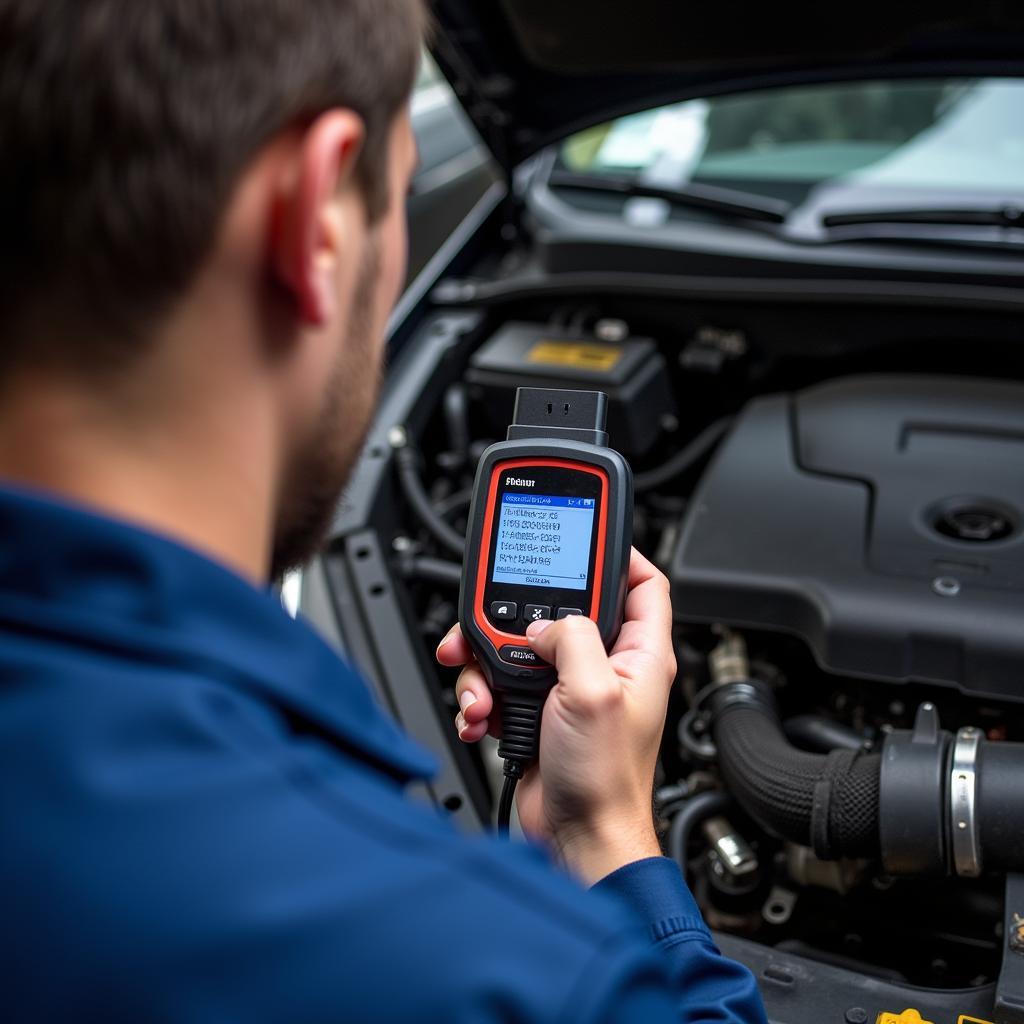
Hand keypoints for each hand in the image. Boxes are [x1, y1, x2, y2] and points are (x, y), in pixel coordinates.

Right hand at [436, 548, 675, 883]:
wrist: (577, 838)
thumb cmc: (605, 779)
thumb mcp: (594, 693)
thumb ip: (571, 639)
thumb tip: (543, 623)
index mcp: (638, 654)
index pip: (642, 582)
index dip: (617, 553)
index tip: (585, 537)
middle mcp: (605, 666)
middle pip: (561, 608)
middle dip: (519, 612)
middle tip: (495, 617)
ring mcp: (569, 689)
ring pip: (519, 644)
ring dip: (488, 661)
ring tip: (483, 687)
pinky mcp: (537, 710)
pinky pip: (499, 682)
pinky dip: (482, 695)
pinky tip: (482, 715)